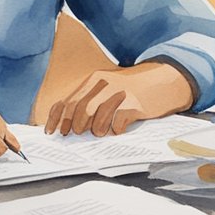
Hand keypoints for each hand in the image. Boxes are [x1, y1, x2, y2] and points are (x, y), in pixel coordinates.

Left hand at [43, 62, 196, 136]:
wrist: (163, 81)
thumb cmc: (131, 90)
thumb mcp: (108, 89)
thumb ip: (90, 101)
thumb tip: (71, 125)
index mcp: (94, 80)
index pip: (68, 99)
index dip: (57, 117)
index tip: (52, 132)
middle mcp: (105, 83)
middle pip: (81, 108)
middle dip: (75, 124)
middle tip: (77, 134)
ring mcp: (120, 92)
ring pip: (98, 114)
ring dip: (95, 128)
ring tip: (99, 133)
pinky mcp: (135, 103)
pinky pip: (119, 120)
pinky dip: (115, 129)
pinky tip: (117, 130)